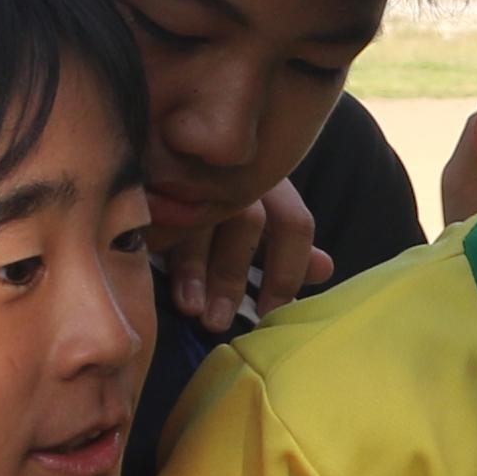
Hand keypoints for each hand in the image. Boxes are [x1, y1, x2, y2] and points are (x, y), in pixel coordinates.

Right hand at [161, 179, 330, 334]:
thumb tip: (324, 269)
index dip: (286, 273)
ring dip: (195, 268)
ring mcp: (195, 170)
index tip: (267, 313)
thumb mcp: (256, 222)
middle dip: (232, 276)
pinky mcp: (154, 176)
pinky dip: (159, 243)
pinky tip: (152, 270)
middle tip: (218, 323)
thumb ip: (285, 245)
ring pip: (202, 216)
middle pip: (247, 221)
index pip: (294, 224)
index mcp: (271, 184)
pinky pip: (158, 208)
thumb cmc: (219, 205)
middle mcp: (237, 172)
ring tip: (189, 308)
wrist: (169, 153)